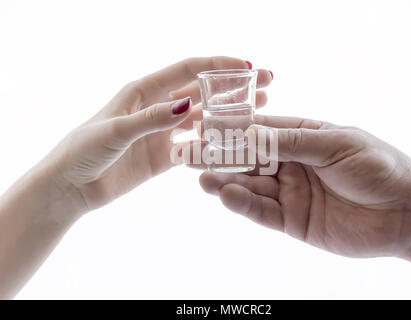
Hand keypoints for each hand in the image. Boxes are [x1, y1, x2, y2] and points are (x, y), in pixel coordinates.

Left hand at [46, 57, 272, 212]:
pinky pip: (195, 147)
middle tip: (266, 85)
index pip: (188, 71)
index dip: (218, 65)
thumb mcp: (116, 130)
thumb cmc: (83, 150)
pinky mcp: (165, 156)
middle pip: (203, 92)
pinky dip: (213, 145)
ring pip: (203, 119)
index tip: (248, 66)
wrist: (71, 186)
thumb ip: (152, 118)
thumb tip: (187, 105)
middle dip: (234, 87)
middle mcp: (158, 108)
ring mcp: (163, 133)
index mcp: (144, 91)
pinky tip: (234, 145)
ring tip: (260, 112)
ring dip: (229, 115)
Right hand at [199, 114, 410, 272]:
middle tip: (187, 154)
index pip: (260, 131)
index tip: (204, 126)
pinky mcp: (292, 220)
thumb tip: (249, 133)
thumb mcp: (335, 144)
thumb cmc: (377, 167)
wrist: (406, 212)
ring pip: (250, 186)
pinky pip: (262, 212)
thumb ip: (291, 142)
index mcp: (303, 138)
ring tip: (202, 177)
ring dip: (225, 182)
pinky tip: (225, 195)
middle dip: (219, 157)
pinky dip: (243, 204)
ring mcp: (290, 193)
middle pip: (248, 160)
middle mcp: (292, 164)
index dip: (232, 129)